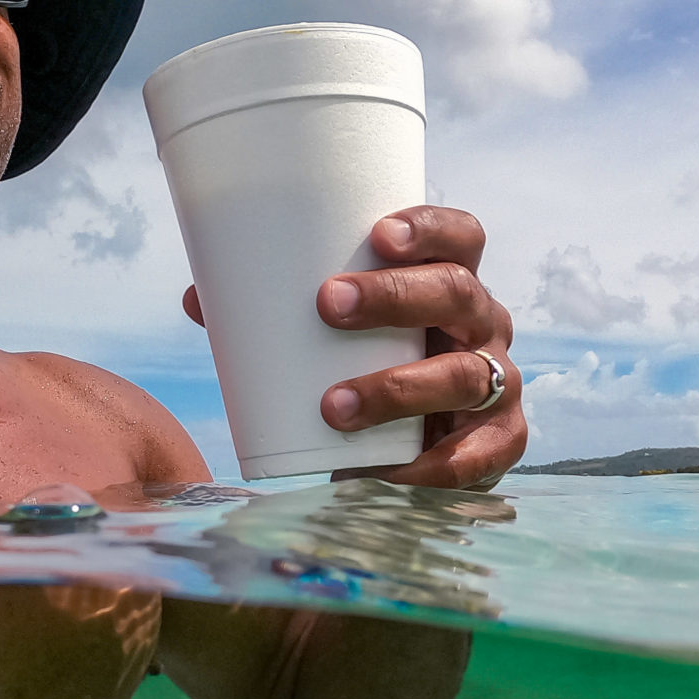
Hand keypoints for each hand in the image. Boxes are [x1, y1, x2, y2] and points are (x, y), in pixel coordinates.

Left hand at [180, 205, 523, 489]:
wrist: (405, 458)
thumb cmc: (364, 374)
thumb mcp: (329, 342)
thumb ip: (272, 317)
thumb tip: (198, 298)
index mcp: (448, 285)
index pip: (459, 239)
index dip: (429, 228)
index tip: (377, 233)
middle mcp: (482, 326)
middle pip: (458, 293)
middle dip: (395, 296)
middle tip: (328, 306)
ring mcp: (498, 384)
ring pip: (464, 373)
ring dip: (398, 387)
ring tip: (333, 405)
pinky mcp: (500, 442)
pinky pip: (479, 452)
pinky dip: (434, 464)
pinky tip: (391, 470)